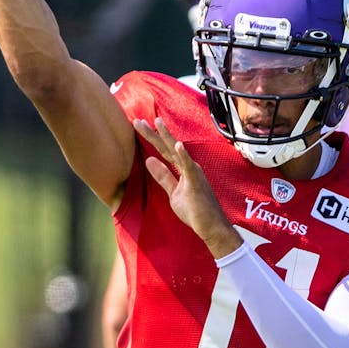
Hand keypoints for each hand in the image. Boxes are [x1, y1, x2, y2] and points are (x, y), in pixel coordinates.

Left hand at [135, 118, 241, 257]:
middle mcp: (189, 167)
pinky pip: (189, 168)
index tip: (139, 126)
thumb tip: (148, 160)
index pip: (163, 151)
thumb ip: (162, 176)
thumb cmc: (195, 211)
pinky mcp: (196, 183)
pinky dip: (183, 156)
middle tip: (137, 120)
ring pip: (177, 152)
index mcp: (183, 169)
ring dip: (166, 137)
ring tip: (156, 122)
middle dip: (152, 134)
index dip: (151, 138)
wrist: (212, 226)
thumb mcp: (173, 192)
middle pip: (167, 147)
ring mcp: (194, 174)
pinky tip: (177, 145)